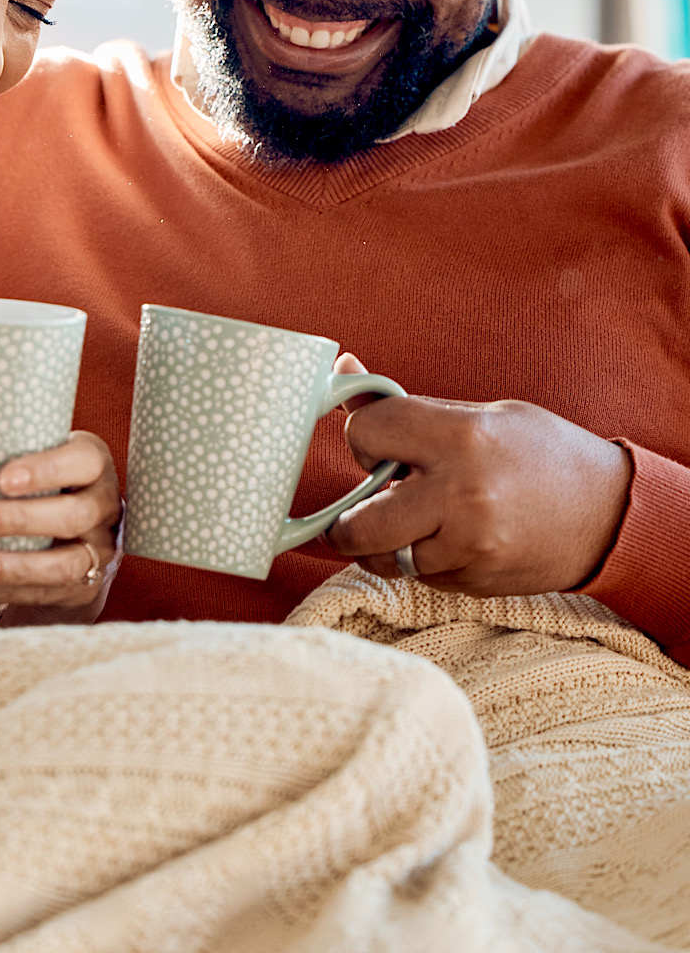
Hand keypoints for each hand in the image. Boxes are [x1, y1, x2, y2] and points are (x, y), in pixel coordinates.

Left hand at [0, 432, 121, 623]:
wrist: (80, 531)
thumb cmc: (44, 482)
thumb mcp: (40, 457)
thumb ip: (3, 451)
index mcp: (94, 464)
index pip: (83, 461)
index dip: (46, 470)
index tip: (2, 479)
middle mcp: (105, 506)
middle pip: (74, 515)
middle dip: (20, 519)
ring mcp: (99, 549)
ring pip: (66, 563)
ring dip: (17, 566)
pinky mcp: (85, 585)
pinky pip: (49, 593)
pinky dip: (8, 591)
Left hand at [325, 354, 631, 596]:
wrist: (609, 513)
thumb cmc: (541, 453)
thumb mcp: (481, 414)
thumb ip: (409, 406)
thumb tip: (343, 372)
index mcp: (461, 437)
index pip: (366, 432)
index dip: (364, 436)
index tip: (381, 444)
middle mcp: (462, 495)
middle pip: (357, 526)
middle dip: (348, 518)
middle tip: (363, 505)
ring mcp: (470, 545)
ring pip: (385, 558)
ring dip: (386, 543)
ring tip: (413, 520)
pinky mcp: (477, 580)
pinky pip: (420, 577)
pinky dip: (421, 560)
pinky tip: (448, 539)